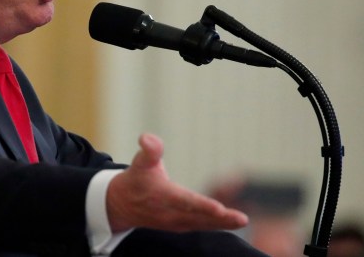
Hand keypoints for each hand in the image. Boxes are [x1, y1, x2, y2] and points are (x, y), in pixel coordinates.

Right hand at [106, 133, 248, 232]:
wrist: (122, 205)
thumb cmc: (136, 179)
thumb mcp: (140, 161)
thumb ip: (149, 150)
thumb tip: (147, 138)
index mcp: (162, 196)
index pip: (185, 202)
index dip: (202, 205)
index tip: (219, 208)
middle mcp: (170, 213)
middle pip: (198, 217)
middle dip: (220, 219)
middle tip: (242, 219)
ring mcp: (176, 222)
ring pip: (202, 225)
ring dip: (223, 224)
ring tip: (242, 220)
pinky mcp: (181, 226)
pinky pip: (202, 226)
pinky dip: (218, 224)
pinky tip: (234, 221)